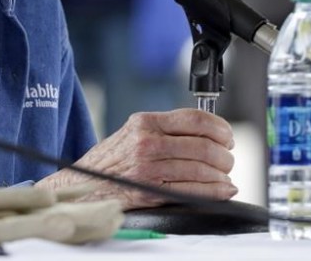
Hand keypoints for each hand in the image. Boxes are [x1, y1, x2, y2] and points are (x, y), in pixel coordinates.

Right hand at [36, 109, 236, 209]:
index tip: (228, 136)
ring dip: (222, 175)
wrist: (83, 184)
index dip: (220, 128)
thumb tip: (206, 132)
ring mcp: (148, 168)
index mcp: (146, 122)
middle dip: (225, 155)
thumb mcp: (134, 132)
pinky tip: (222, 190)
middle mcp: (147, 142)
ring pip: (202, 169)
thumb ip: (165, 129)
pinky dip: (215, 192)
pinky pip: (194, 190)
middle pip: (203, 146)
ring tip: (225, 177)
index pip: (195, 119)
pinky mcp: (150, 191)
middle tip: (228, 160)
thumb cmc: (111, 159)